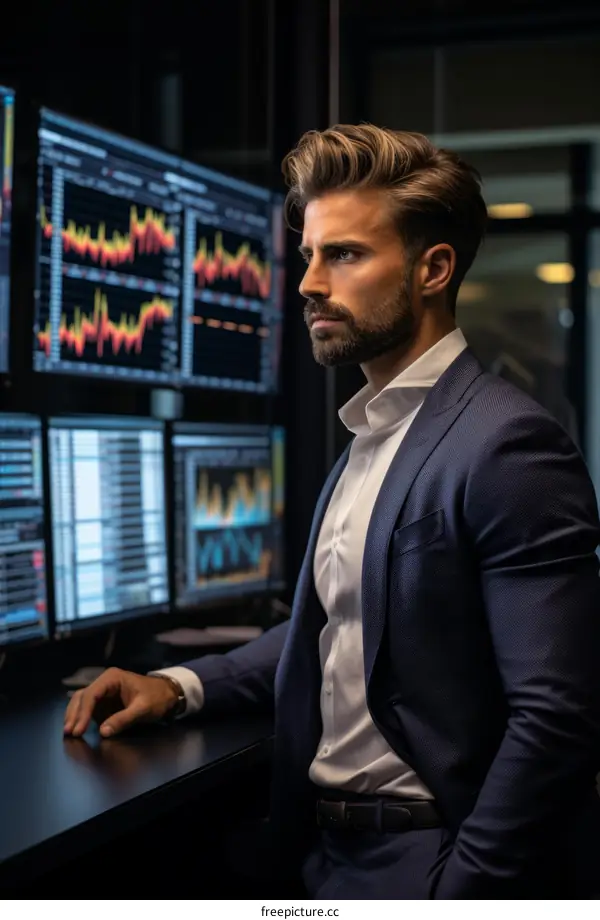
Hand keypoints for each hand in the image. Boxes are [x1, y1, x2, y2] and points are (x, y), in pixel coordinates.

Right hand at [63, 668, 179, 737]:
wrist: (167, 695)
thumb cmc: (157, 698)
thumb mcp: (143, 709)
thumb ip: (123, 719)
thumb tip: (102, 731)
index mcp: (112, 678)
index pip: (91, 694)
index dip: (83, 713)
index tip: (79, 729)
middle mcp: (104, 682)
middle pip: (82, 697)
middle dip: (75, 714)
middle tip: (69, 733)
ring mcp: (103, 692)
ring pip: (82, 702)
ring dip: (75, 716)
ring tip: (69, 732)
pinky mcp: (104, 702)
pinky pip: (88, 709)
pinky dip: (81, 718)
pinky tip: (77, 728)